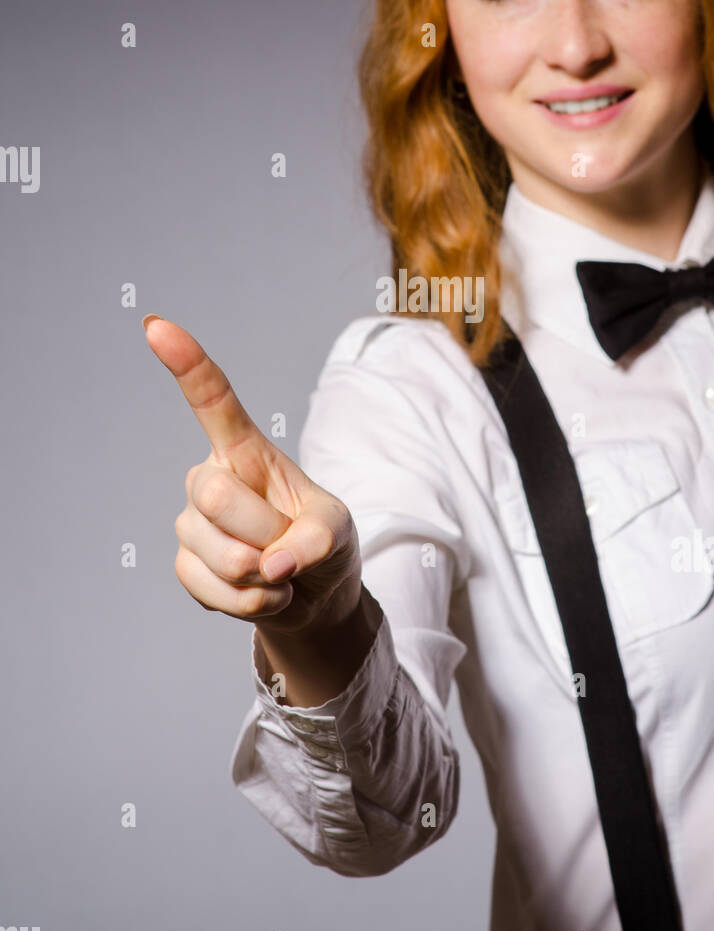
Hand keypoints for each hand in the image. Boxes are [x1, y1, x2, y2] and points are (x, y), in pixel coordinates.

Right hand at [143, 315, 361, 637]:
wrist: (313, 596)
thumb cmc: (324, 545)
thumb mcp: (339, 531)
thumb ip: (317, 540)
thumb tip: (273, 566)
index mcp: (247, 450)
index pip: (213, 401)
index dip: (187, 364)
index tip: (156, 327)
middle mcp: (210, 478)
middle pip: (213, 494)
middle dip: (265, 532)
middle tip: (289, 546)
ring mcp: (192, 523)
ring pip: (218, 551)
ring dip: (263, 576)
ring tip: (279, 572)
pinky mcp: (186, 565)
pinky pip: (212, 590)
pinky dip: (251, 603)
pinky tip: (263, 593)